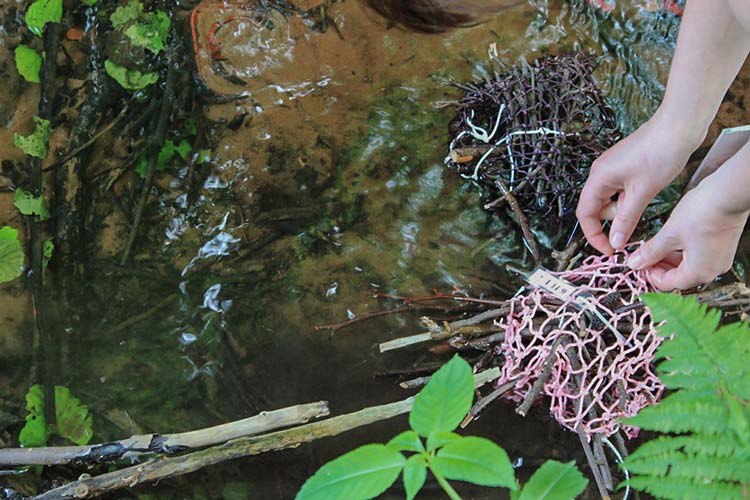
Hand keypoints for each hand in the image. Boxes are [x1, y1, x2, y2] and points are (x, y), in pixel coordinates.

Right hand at [576, 113, 700, 254]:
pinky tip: (645, 194)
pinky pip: (619, 190)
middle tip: (631, 224)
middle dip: (612, 220)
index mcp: (598, 178)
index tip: (610, 250)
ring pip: (610, 199)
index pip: (585, 214)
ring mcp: (612, 168)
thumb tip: (615, 243)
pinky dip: (629, 199)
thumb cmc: (660, 154)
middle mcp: (600, 172)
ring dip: (623, 209)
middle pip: (596, 207)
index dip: (594, 235)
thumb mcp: (642, 193)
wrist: (679, 126)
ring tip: (643, 200)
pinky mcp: (625, 166)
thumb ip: (626, 220)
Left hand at [625, 154, 749, 290]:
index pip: (668, 284)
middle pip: (679, 277)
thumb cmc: (703, 213)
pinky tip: (671, 240)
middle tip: (644, 255)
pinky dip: (682, 251)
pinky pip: (698, 256)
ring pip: (688, 266)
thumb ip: (651, 251)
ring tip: (655, 246)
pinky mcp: (721, 246)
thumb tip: (635, 263)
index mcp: (699, 272)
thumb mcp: (669, 234)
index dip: (649, 275)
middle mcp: (712, 269)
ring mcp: (719, 258)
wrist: (728, 194)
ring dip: (669, 258)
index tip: (638, 264)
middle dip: (659, 267)